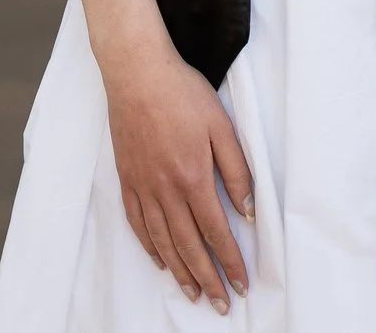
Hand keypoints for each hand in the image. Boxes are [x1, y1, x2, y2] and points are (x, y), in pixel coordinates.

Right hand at [103, 45, 254, 314]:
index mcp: (193, 176)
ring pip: (162, 240)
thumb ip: (237, 170)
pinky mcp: (127, 178)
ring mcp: (143, 186)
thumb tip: (248, 210)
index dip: (230, 261)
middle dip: (207, 278)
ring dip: (179, 271)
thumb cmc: (183, 93)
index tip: (241, 283)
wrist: (136, 72)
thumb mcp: (221, 125)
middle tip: (220, 303)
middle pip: (188, 245)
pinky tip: (161, 260)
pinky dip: (150, 246)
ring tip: (193, 293)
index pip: (216, 231)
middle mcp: (166, 189)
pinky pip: (138, 223)